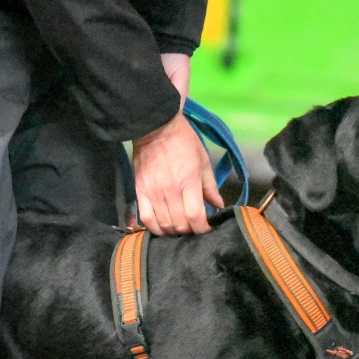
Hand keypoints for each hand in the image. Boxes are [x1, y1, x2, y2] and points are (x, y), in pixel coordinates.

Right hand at [131, 54, 222, 235]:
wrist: (155, 126)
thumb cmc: (183, 141)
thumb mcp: (203, 160)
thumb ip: (210, 185)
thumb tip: (219, 205)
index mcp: (189, 181)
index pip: (196, 216)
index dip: (203, 228)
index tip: (207, 227)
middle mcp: (171, 190)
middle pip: (180, 224)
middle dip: (190, 231)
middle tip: (194, 226)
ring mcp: (153, 192)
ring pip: (164, 225)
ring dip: (174, 231)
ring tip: (180, 227)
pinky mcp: (139, 191)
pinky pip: (145, 218)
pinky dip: (154, 228)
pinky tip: (162, 228)